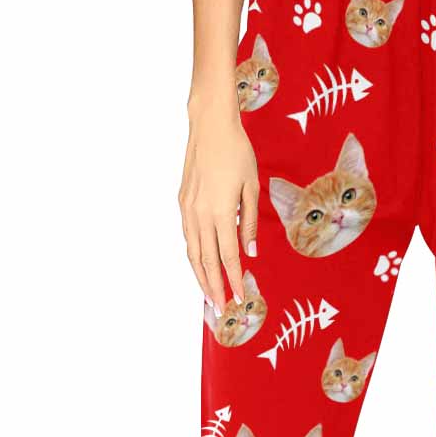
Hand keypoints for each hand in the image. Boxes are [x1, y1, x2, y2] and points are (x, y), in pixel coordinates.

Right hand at [179, 106, 258, 313]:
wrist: (210, 126)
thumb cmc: (237, 153)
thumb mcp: (252, 188)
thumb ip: (250, 224)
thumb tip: (251, 253)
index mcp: (222, 213)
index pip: (228, 257)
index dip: (233, 282)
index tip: (239, 300)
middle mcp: (201, 215)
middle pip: (207, 262)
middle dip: (214, 288)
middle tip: (221, 310)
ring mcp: (188, 209)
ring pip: (193, 253)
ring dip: (201, 277)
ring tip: (209, 296)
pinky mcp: (182, 202)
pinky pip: (188, 237)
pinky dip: (194, 256)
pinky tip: (201, 266)